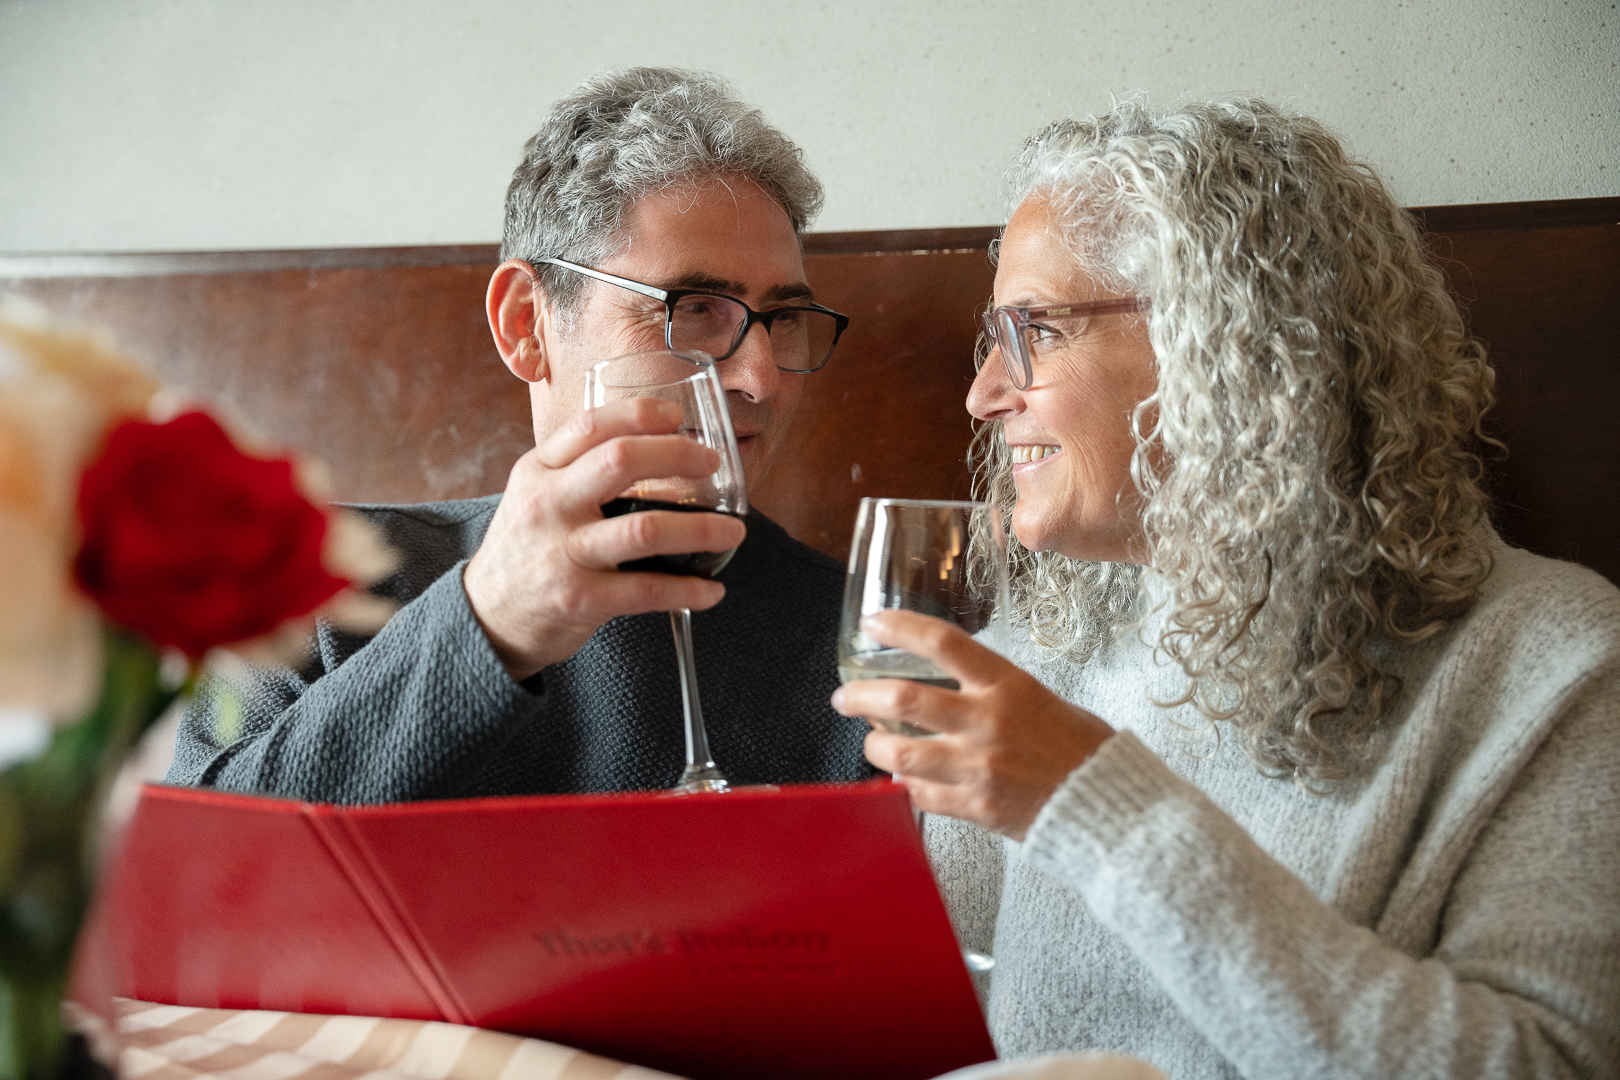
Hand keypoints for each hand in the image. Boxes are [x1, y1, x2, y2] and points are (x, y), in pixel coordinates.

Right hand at [463, 397, 747, 681]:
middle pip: (621, 461)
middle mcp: (548, 506)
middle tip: (711, 464)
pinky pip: (647, 590)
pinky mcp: (579, 599)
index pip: (591, 425)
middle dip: (678, 455)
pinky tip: (712, 589)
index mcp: (538, 471)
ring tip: (733, 531)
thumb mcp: (534, 495)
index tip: (677, 416)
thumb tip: (651, 444)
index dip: (640, 415)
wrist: (487, 617)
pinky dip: (688, 589)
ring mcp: (563, 554)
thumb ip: (577, 468)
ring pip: (646, 529)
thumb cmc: (526, 550)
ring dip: (702, 529)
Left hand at [831, 609, 1114, 840]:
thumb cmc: (1079, 747)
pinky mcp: (975, 808)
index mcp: (1008, 686)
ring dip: (874, 745)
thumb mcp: (1038, 698)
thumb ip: (990, 691)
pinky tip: (903, 778)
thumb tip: (941, 687)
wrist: (1106, 804)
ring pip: (900, 752)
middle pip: (904, 699)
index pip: (944, 642)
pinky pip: (919, 795)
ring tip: (871, 741)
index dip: (900, 627)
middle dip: (861, 696)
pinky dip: (904, 785)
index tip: (871, 623)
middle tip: (844, 697)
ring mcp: (978, 767)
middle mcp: (988, 722)